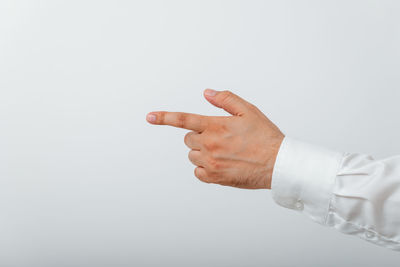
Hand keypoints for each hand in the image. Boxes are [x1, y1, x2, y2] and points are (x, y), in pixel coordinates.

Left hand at [146, 89, 283, 188]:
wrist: (277, 163)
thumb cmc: (265, 136)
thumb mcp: (248, 111)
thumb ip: (225, 100)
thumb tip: (206, 93)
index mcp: (215, 125)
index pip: (183, 119)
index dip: (164, 117)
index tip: (149, 117)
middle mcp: (209, 144)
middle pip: (188, 139)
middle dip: (199, 136)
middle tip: (220, 138)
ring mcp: (210, 162)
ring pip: (192, 155)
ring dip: (202, 152)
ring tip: (225, 152)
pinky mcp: (214, 178)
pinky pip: (197, 172)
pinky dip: (205, 168)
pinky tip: (222, 164)